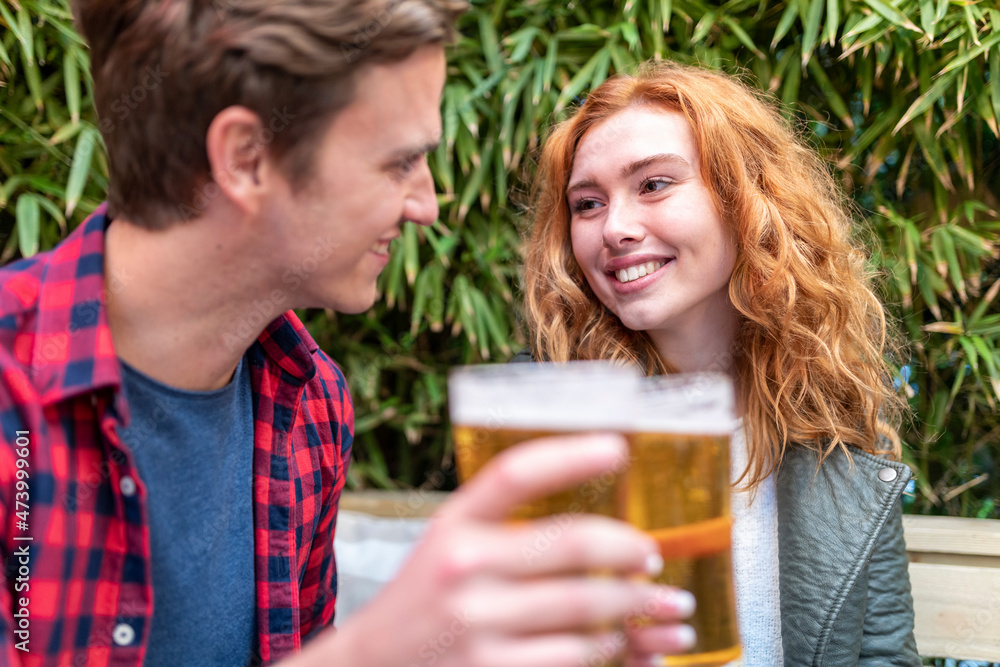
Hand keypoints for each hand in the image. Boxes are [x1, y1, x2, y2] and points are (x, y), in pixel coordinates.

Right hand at [303, 434, 695, 666]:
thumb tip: (597, 526)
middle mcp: (463, 568)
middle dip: (631, 548)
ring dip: (637, 606)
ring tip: (666, 606)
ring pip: (585, 606)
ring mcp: (477, 625)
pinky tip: (628, 645)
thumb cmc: (422, 602)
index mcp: (453, 525)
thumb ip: (502, 529)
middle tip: (653, 556)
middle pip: (573, 543)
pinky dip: (613, 650)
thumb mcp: (447, 548)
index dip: (570, 455)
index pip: (515, 474)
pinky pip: (575, 657)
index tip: (619, 446)